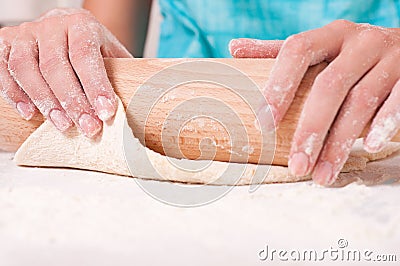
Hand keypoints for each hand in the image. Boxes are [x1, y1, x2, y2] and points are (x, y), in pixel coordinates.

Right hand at [0, 8, 131, 136]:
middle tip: (88, 127)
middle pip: (56, 65)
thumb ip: (120, 73)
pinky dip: (14, 93)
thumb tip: (141, 105)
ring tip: (62, 125)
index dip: (96, 85)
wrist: (65, 28)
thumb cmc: (91, 48)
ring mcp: (26, 33)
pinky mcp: (5, 43)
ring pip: (26, 67)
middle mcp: (52, 25)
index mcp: (82, 25)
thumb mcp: (111, 54)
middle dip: (73, 101)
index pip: (86, 55)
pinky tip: (30, 114)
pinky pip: (3, 68)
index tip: (106, 111)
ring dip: (44, 101)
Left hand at [230, 20, 399, 185]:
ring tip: (322, 174)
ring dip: (341, 142)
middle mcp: (359, 42)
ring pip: (361, 101)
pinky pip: (398, 101)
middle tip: (297, 165)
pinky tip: (368, 147)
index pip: (297, 51)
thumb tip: (234, 47)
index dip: (278, 86)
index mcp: (329, 35)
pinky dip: (384, 124)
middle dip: (311, 129)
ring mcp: (389, 57)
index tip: (263, 124)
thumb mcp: (318, 48)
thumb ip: (279, 51)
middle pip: (329, 85)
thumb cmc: (350, 55)